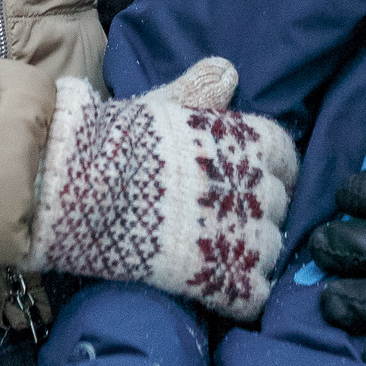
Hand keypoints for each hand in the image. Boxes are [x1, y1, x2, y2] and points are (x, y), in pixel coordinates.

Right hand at [27, 58, 298, 321]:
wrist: (80, 189)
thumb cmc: (117, 142)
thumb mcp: (161, 106)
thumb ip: (199, 93)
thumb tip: (229, 71)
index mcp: (246, 140)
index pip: (285, 155)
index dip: (269, 168)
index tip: (247, 178)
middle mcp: (255, 185)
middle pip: (280, 205)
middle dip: (258, 211)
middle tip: (225, 216)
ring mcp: (241, 235)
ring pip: (271, 251)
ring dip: (252, 253)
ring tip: (222, 252)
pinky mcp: (221, 279)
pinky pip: (253, 294)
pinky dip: (241, 293)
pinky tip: (220, 285)